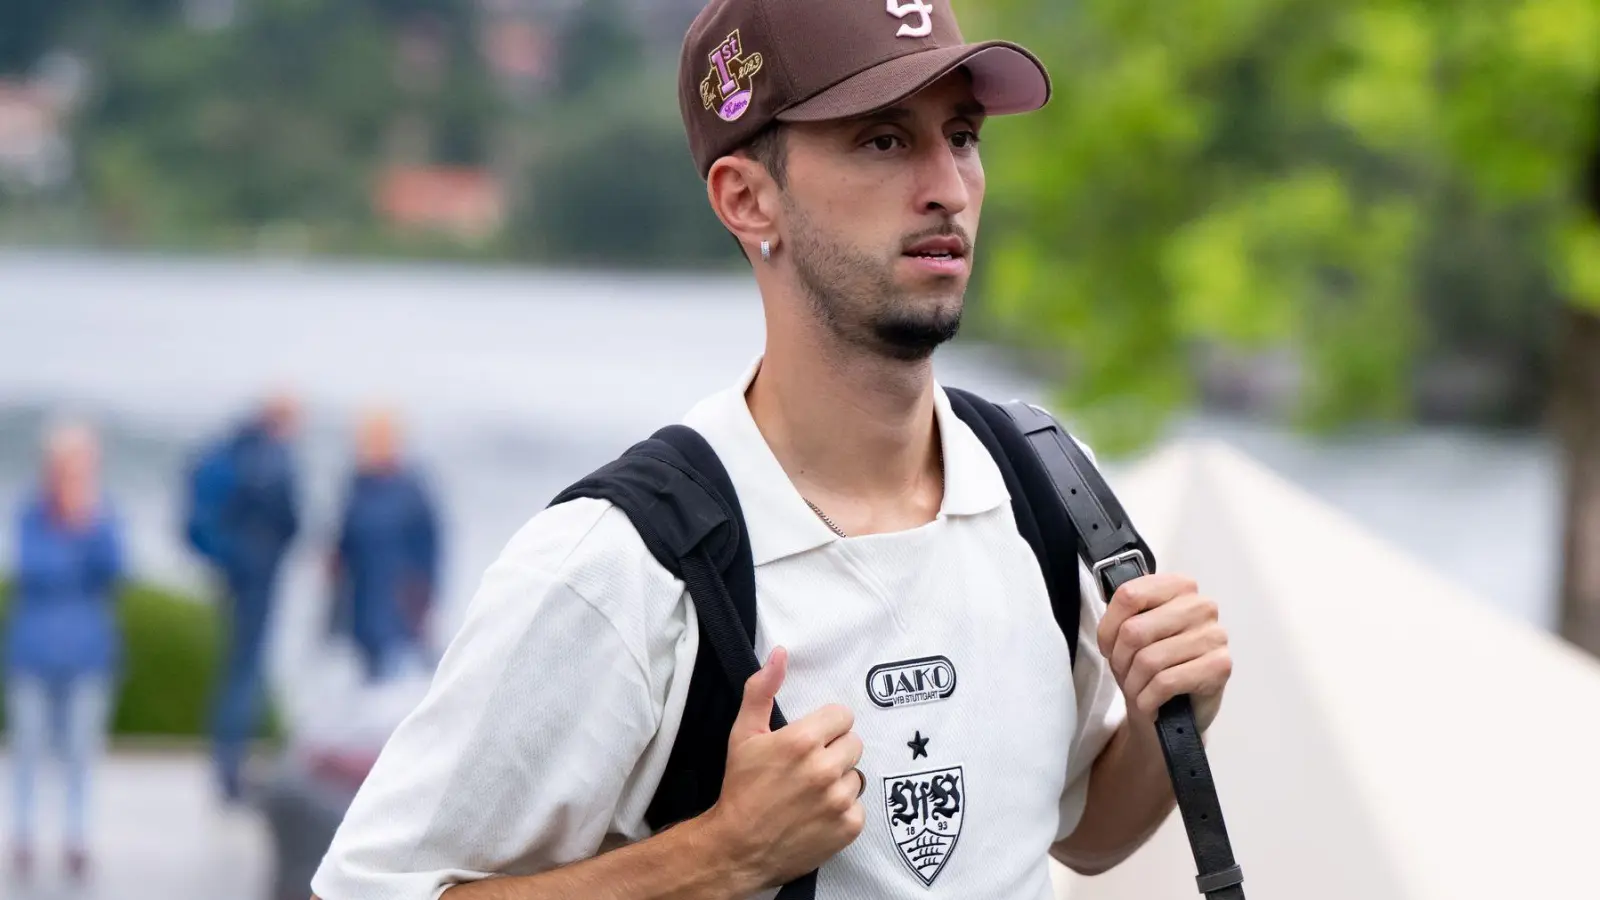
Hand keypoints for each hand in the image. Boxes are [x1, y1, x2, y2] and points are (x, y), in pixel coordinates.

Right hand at [704, 647, 865, 888]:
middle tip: (808, 767)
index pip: (842, 716)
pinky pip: (859, 806)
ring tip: (811, 792)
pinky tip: (818, 814)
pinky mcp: (849, 826)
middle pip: (853, 743)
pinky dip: (843, 809)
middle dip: (834, 750)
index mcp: (802, 740)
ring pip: (856, 774)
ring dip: (839, 780)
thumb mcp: (743, 734)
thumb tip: (780, 653)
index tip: (809, 740)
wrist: (737, 848)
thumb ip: (762, 690)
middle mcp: (825, 768)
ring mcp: (839, 800)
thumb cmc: (740, 787)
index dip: (825, 727)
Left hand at [1097, 573, 1231, 732]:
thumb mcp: (1130, 634)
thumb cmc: (1153, 666)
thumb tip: (1110, 624)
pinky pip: (1166, 682)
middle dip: (1120, 659)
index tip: (1108, 646)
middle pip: (1135, 630)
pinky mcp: (1220, 666)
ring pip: (1149, 659)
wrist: (1176, 711)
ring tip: (1137, 691)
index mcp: (1179, 587)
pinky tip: (1149, 702)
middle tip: (1124, 674)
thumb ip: (1122, 617)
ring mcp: (1214, 635)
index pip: (1129, 595)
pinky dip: (1147, 698)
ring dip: (1133, 684)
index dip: (1108, 628)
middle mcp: (1201, 606)